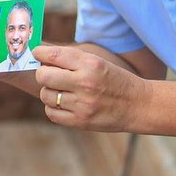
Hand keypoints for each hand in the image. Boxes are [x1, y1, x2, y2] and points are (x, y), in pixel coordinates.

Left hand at [33, 45, 150, 132]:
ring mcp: (82, 104)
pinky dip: (53, 107)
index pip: (52, 55)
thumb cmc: (113, 79)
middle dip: (42, 73)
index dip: (38, 53)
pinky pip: (51, 113)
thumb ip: (69, 57)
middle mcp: (85, 83)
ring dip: (49, 91)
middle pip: (43, 76)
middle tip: (49, 74)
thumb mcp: (96, 61)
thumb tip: (39, 53)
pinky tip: (63, 103)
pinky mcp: (81, 121)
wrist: (138, 105)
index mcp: (90, 64)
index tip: (37, 53)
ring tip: (61, 90)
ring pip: (46, 95)